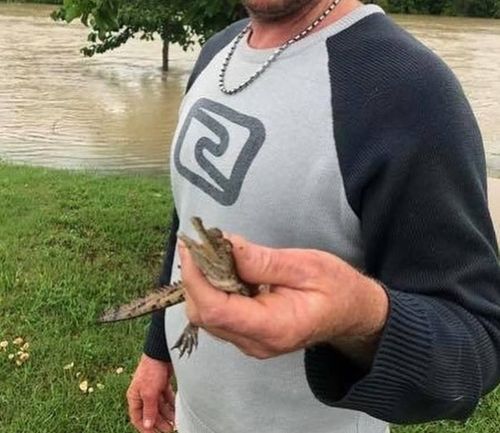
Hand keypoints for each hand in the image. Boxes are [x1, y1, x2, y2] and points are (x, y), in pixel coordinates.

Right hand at [127, 354, 175, 432]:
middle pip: (151, 413)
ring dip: (167, 414)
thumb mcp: (149, 393)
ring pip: (160, 406)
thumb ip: (149, 410)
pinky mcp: (162, 383)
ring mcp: (153, 388)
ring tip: (175, 422)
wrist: (161, 352)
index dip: (145, 428)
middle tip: (169, 430)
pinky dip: (171, 404)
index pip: (137, 418)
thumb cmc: (151, 370)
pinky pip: (167, 398)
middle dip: (159, 422)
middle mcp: (143, 394)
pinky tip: (177, 410)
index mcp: (134, 397)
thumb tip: (147, 425)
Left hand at [178, 234, 388, 359]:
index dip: (196, 278)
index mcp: (274, 327)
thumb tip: (226, 245)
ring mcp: (251, 343)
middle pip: (204, 315)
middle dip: (195, 278)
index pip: (216, 309)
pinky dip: (212, 291)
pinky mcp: (248, 336)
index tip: (191, 248)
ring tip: (213, 254)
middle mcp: (256, 343)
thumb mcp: (306, 266)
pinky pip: (218, 316)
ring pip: (206, 317)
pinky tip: (224, 270)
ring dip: (202, 284)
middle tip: (201, 245)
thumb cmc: (337, 288)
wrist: (352, 314)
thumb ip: (264, 261)